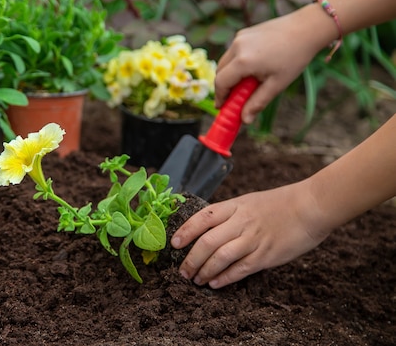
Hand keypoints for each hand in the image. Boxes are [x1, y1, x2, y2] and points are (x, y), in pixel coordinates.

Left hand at [170, 181, 330, 287]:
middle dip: (191, 259)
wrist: (311, 206)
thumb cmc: (280, 203)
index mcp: (235, 206)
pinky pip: (240, 269)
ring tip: (196, 280)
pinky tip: (215, 284)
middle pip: (207, 242)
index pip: (203, 218)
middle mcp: (241, 222)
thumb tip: (207, 229)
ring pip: (221, 257)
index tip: (174, 244)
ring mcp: (254, 239)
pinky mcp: (266, 255)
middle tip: (183, 271)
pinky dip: (225, 278)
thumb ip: (229, 214)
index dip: (185, 231)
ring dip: (204, 271)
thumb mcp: (249, 201)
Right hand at [215, 9, 325, 123]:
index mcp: (243, 61)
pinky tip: (252, 68)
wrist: (306, 28)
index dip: (220, 97)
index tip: (222, 107)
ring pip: (225, 61)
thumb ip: (258, 103)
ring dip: (229, 74)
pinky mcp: (244, 33)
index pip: (221, 82)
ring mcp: (239, 38)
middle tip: (234, 99)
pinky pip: (233, 52)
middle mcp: (237, 47)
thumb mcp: (277, 84)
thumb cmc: (294, 57)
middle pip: (220, 72)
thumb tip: (245, 120)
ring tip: (245, 83)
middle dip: (224, 87)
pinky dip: (236, 63)